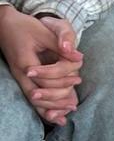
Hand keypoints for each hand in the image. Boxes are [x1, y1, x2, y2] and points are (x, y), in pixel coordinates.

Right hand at [0, 7, 80, 124]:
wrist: (4, 25)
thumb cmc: (25, 27)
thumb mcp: (44, 33)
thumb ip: (61, 46)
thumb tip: (79, 58)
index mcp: (26, 63)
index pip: (45, 80)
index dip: (62, 81)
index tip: (78, 79)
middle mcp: (21, 74)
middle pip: (38, 95)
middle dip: (57, 101)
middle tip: (74, 104)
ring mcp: (20, 77)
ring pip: (34, 99)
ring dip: (50, 107)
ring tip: (67, 113)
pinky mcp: (22, 78)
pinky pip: (31, 95)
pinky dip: (42, 106)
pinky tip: (53, 115)